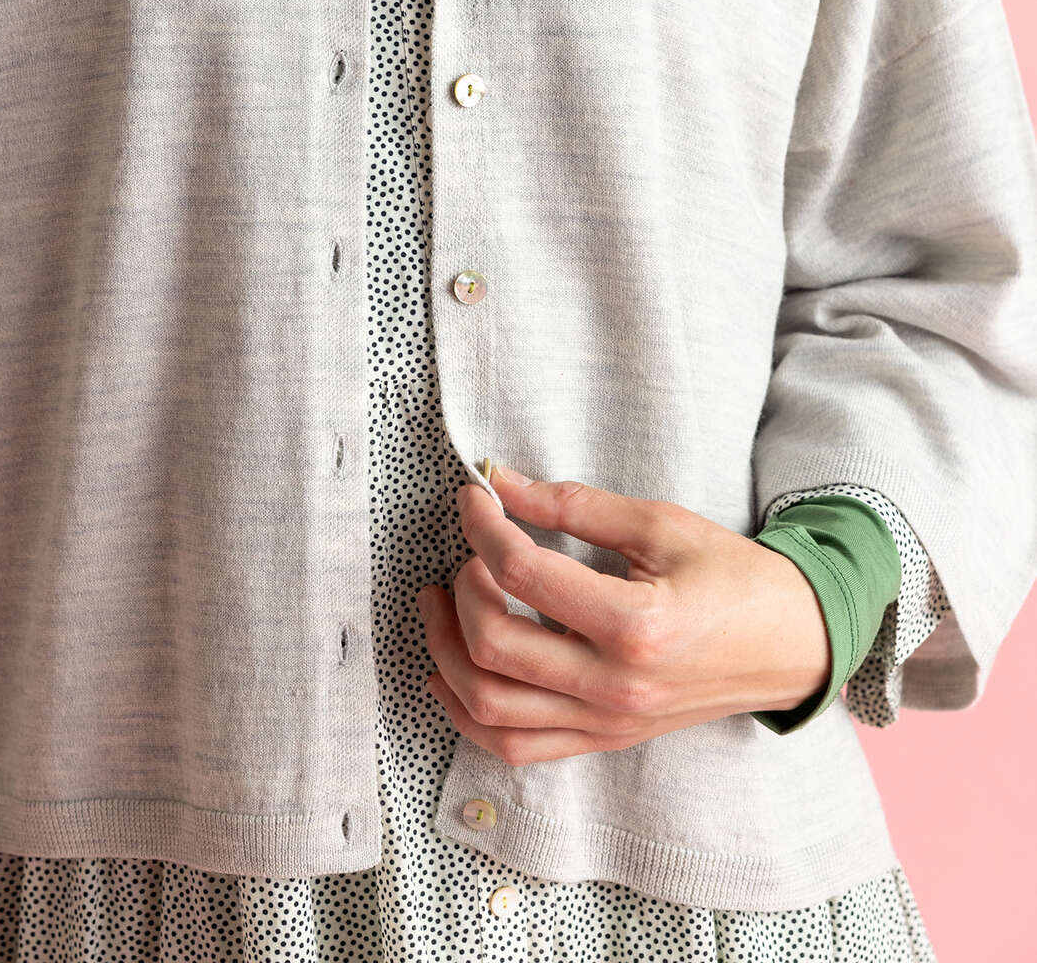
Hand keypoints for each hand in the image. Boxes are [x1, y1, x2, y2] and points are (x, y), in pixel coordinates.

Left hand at [414, 470, 831, 764]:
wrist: (791, 644)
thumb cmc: (733, 577)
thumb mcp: (660, 524)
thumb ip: (575, 504)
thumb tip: (504, 483)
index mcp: (634, 625)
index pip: (524, 573)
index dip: (484, 527)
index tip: (475, 497)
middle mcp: (615, 686)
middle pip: (494, 646)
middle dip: (459, 590)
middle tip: (465, 552)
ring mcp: (607, 722)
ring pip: (491, 709)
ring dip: (446, 654)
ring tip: (438, 607)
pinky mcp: (605, 739)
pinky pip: (516, 746)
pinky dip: (469, 715)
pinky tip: (451, 674)